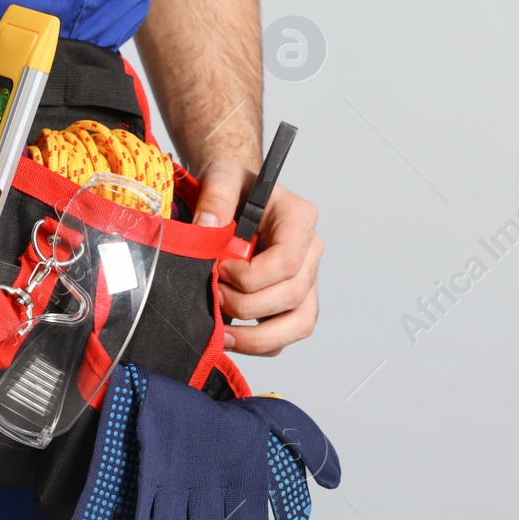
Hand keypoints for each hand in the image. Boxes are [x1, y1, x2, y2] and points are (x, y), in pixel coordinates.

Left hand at [193, 157, 321, 355]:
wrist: (234, 197)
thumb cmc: (234, 186)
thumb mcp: (221, 175)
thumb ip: (216, 196)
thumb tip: (208, 230)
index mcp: (300, 219)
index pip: (288, 261)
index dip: (251, 276)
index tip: (220, 269)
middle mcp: (310, 251)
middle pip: (292, 296)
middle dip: (246, 305)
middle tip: (213, 294)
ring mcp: (305, 279)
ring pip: (299, 323)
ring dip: (258, 336)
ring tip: (222, 333)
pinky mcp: (293, 301)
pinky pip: (286, 335)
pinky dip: (259, 343)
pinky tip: (229, 335)